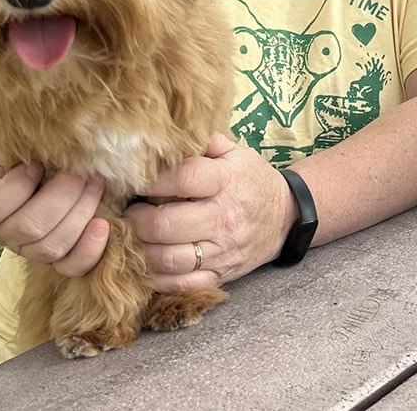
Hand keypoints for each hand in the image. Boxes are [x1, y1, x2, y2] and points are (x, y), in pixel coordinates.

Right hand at [0, 151, 109, 277]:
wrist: (36, 174)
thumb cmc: (27, 155)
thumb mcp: (16, 146)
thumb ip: (22, 145)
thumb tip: (48, 137)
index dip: (18, 185)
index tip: (37, 162)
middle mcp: (3, 234)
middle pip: (30, 227)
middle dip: (62, 195)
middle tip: (80, 171)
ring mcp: (30, 250)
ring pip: (52, 247)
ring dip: (80, 214)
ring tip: (96, 185)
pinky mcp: (56, 259)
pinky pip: (71, 267)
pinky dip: (90, 250)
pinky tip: (103, 225)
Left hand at [126, 133, 293, 291]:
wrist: (288, 217)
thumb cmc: (253, 181)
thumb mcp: (237, 153)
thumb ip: (204, 141)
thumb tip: (167, 133)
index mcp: (226, 182)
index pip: (182, 179)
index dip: (151, 180)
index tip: (133, 179)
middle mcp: (224, 218)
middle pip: (167, 226)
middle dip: (136, 220)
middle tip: (128, 212)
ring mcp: (223, 250)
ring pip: (169, 259)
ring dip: (141, 250)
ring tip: (133, 237)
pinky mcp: (221, 273)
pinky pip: (182, 284)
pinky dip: (156, 278)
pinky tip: (145, 263)